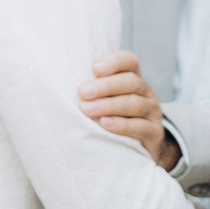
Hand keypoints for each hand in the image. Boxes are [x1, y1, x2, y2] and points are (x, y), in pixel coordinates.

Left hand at [80, 51, 178, 168]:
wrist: (142, 147)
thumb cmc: (112, 118)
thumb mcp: (105, 100)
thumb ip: (90, 89)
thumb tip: (55, 81)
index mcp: (133, 79)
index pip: (130, 61)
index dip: (114, 62)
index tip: (94, 68)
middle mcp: (145, 93)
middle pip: (131, 81)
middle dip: (106, 86)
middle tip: (83, 92)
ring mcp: (151, 112)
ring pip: (135, 103)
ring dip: (110, 105)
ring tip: (88, 109)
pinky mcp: (154, 133)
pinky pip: (140, 126)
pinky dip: (122, 124)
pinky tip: (105, 124)